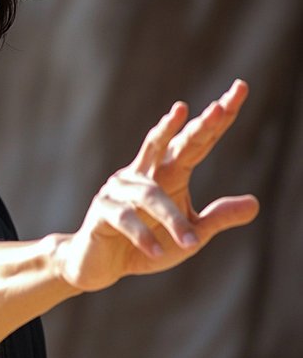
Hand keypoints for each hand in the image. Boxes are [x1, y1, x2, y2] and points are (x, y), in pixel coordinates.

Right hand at [61, 79, 259, 290]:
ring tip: (190, 243)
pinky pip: (126, 218)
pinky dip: (143, 236)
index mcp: (166, 173)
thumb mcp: (190, 236)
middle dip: (194, 127)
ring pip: (150, 194)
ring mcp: (118, 189)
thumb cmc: (148, 246)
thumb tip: (255, 202)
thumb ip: (217, 218)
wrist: (101, 266)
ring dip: (171, 220)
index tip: (238, 92)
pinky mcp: (102, 210)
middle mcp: (142, 173)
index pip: (195, 142)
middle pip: (171, 144)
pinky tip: (158, 252)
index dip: (216, 120)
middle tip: (217, 108)